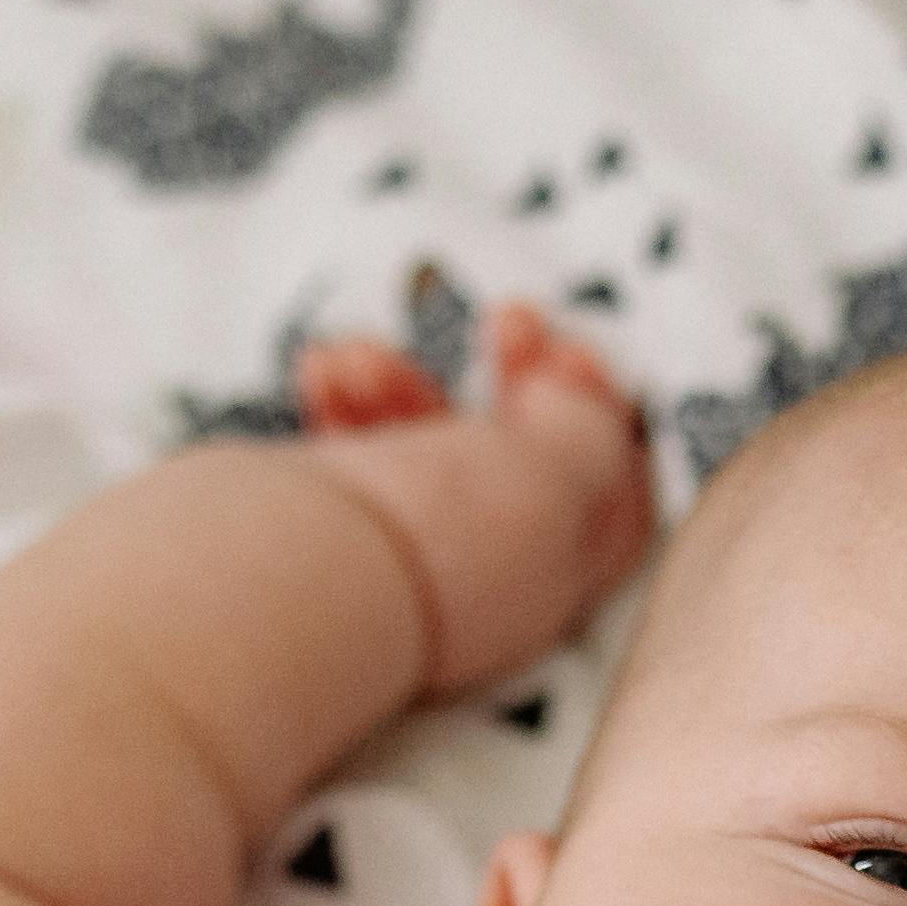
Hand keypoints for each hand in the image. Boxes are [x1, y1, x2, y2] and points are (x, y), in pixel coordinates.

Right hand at [286, 295, 652, 700]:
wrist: (294, 582)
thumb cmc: (439, 531)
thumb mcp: (559, 468)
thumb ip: (588, 427)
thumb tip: (573, 406)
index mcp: (553, 578)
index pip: (612, 506)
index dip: (604, 417)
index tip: (570, 353)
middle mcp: (482, 586)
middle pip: (519, 473)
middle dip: (515, 381)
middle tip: (510, 320)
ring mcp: (406, 572)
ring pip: (426, 461)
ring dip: (403, 387)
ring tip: (360, 352)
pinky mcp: (332, 553)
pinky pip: (353, 470)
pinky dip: (344, 410)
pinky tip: (321, 371)